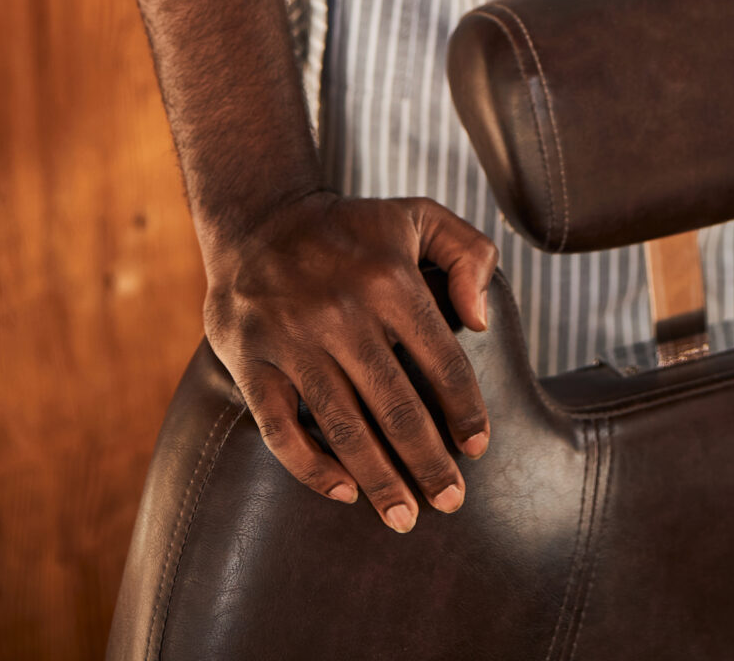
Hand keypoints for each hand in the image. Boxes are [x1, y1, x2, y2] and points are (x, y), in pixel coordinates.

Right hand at [204, 190, 498, 531]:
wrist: (259, 218)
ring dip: (378, 480)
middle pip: (395, 406)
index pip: (441, 360)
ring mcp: (294, 341)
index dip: (464, 410)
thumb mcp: (421, 217)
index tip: (477, 448)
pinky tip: (344, 491)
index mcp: (390, 280)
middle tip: (450, 500)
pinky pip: (282, 430)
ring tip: (404, 517)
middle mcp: (343, 313)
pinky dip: (312, 468)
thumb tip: (480, 320)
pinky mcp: (253, 363)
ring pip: (343, 427)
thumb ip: (470, 255)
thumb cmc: (353, 228)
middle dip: (428, 461)